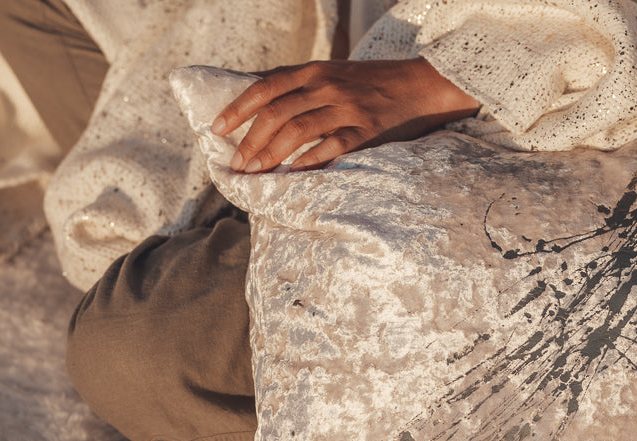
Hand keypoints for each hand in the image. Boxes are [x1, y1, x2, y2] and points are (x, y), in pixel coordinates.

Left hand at [211, 58, 479, 171]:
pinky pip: (333, 146)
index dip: (238, 108)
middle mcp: (327, 86)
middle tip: (238, 164)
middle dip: (251, 140)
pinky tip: (293, 173)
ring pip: (298, 130)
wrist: (419, 85)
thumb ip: (302, 86)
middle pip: (277, 113)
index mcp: (314, 71)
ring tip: (257, 172)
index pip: (265, 88)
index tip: (217, 129)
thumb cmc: (372, 83)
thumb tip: (262, 103)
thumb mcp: (333, 73)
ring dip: (272, 154)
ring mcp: (347, 107)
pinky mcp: (366, 129)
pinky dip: (310, 160)